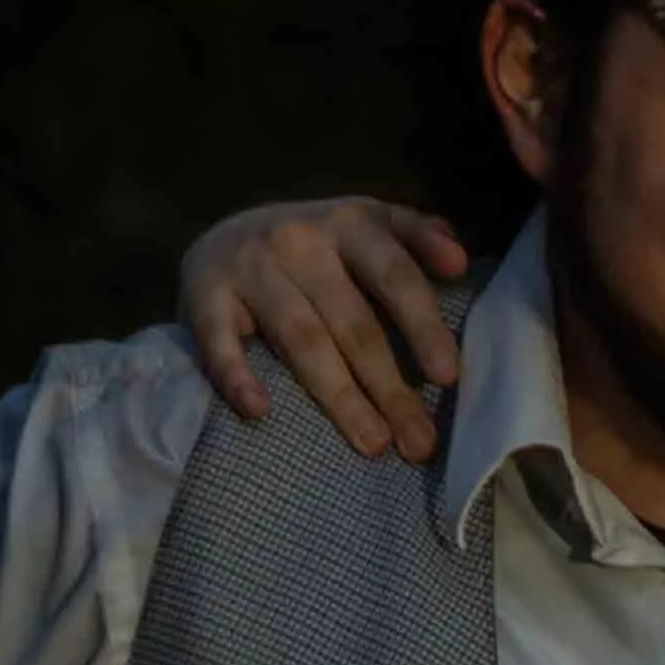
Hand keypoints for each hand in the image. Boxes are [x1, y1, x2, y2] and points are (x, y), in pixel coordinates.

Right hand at [176, 195, 470, 460]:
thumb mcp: (363, 221)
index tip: (448, 376)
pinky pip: (220, 342)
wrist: (221, 233)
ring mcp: (251, 268)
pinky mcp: (205, 296)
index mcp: (350, 222)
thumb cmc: (312, 243)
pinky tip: (259, 413)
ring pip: (301, 339)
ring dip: (338, 396)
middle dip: (389, 385)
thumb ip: (412, 234)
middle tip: (417, 441)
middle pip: (353, 321)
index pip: (394, 275)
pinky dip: (237, 376)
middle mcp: (301, 240)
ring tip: (372, 443)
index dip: (422, 325)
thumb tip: (460, 260)